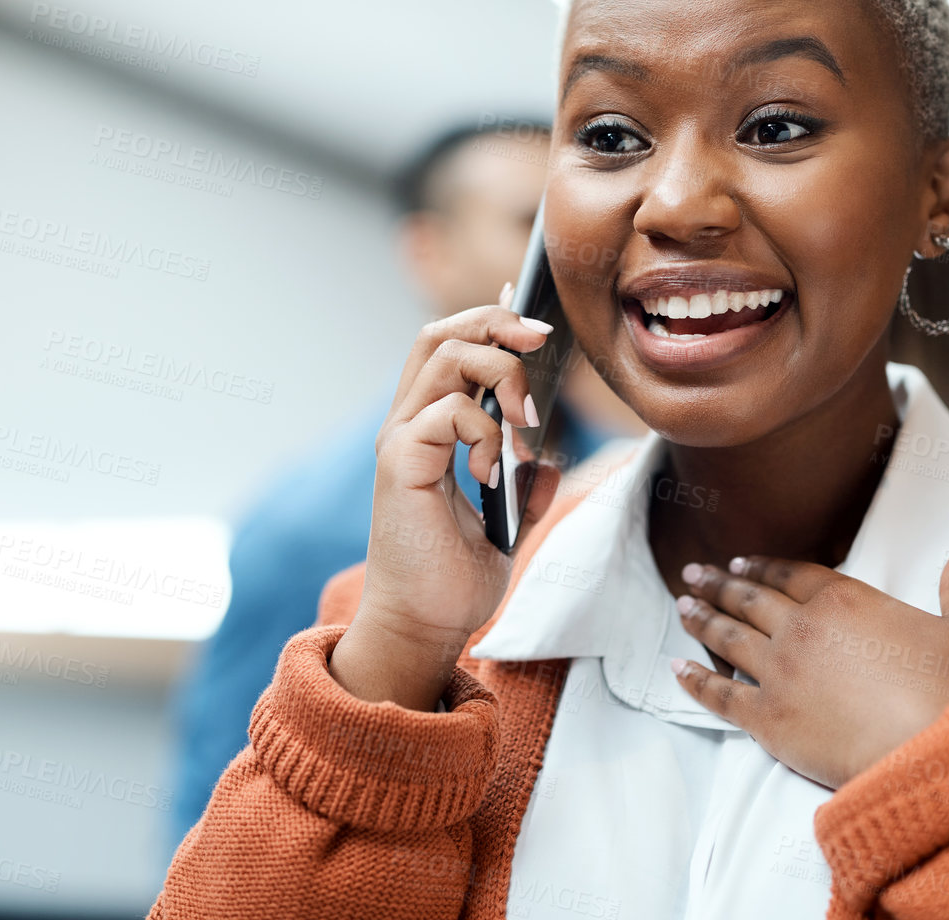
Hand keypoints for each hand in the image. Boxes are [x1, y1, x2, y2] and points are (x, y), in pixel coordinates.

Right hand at [330, 298, 559, 709]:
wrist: (424, 628)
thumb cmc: (453, 580)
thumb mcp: (507, 524)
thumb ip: (524, 485)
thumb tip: (549, 458)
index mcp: (427, 430)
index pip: (448, 346)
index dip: (490, 320)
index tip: (539, 325)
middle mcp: (406, 425)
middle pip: (440, 332)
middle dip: (496, 322)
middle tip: (543, 341)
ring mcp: (399, 440)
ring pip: (445, 354)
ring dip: (502, 373)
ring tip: (526, 422)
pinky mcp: (400, 463)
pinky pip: (450, 411)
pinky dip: (486, 432)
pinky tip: (493, 475)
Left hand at [670, 547, 948, 788]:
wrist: (928, 749)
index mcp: (843, 600)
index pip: (791, 575)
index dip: (762, 568)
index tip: (740, 564)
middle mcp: (802, 628)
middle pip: (749, 600)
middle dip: (718, 585)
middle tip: (693, 575)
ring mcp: (778, 672)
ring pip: (728, 638)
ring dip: (701, 620)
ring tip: (682, 607)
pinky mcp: (766, 717)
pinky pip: (719, 693)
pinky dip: (694, 680)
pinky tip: (676, 668)